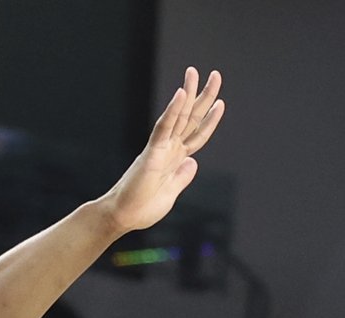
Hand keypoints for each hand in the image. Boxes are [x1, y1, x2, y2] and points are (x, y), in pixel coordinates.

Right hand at [99, 68, 223, 234]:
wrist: (124, 217)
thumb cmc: (142, 207)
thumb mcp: (171, 193)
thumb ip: (182, 177)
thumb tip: (193, 162)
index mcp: (175, 159)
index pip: (197, 134)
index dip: (210, 119)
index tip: (220, 102)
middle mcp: (169, 149)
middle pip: (191, 118)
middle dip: (204, 97)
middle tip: (215, 75)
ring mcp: (161, 148)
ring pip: (178, 116)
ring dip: (189, 94)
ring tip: (195, 72)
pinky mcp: (152, 153)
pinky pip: (164, 127)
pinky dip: (173, 110)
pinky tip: (181, 94)